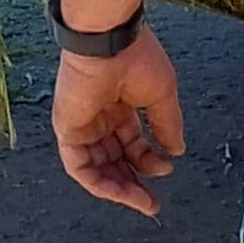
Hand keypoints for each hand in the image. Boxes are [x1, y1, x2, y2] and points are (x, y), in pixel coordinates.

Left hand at [52, 27, 188, 215]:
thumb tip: (176, 152)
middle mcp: (99, 116)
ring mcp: (82, 123)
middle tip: (151, 202)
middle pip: (114, 159)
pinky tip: (121, 192)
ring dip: (119, 188)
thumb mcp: (161, 96)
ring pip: (97, 168)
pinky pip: (79, 166)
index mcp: (119, 104)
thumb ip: (167, 126)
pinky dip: (98, 183)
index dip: (148, 160)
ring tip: (142, 201)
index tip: (167, 168)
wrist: (108, 40)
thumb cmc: (135, 57)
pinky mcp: (67, 129)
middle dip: (134, 181)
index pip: (131, 142)